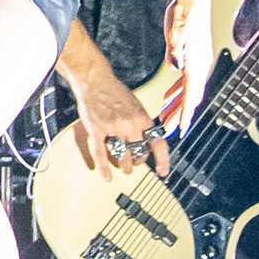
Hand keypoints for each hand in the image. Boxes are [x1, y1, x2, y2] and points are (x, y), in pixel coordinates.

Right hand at [68, 63, 165, 180]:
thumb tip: (150, 139)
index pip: (158, 144)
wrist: (95, 80)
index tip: (163, 172)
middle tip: (136, 162)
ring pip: (123, 157)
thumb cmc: (115, 92)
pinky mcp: (97, 131)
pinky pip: (101, 154)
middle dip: (139, 161)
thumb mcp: (137, 106)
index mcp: (143, 118)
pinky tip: (107, 177)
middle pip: (140, 154)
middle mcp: (130, 125)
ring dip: (125, 167)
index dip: (162, 161)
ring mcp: (113, 128)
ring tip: (125, 169)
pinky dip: (104, 169)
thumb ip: (143, 123)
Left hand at [161, 0, 214, 124]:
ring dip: (178, 104)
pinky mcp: (193, 55)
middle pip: (191, 97)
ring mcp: (198, 60)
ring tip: (166, 116)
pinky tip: (169, 96)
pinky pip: (187, 79)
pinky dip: (178, 90)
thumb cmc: (185, 13)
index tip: (181, 129)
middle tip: (168, 129)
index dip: (186, 114)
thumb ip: (174, 53)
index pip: (192, 95)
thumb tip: (175, 68)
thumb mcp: (175, 33)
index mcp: (198, 62)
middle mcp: (201, 64)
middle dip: (180, 114)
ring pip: (189, 90)